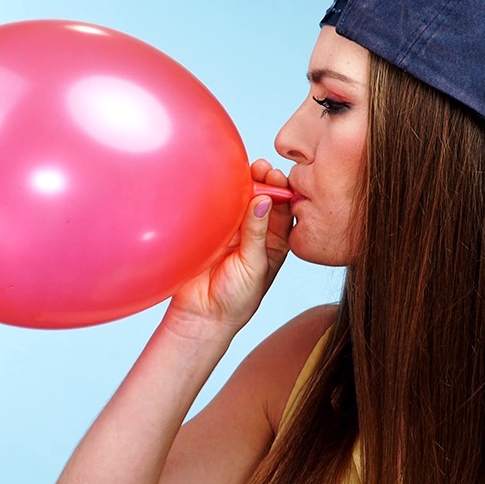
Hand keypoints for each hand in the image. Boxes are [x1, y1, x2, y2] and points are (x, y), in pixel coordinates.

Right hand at [165, 159, 292, 338]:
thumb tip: (264, 201)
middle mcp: (256, 234)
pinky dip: (220, 194)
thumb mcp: (254, 266)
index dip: (282, 192)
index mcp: (275, 244)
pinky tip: (221, 182)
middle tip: (261, 168)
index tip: (279, 176)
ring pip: (240, 200)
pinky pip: (217, 208)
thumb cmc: (235, 300)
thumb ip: (257, 234)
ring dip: (242, 185)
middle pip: (262, 200)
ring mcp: (233, 231)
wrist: (201, 315)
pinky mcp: (211, 231)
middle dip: (264, 182)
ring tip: (243, 170)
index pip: (284, 211)